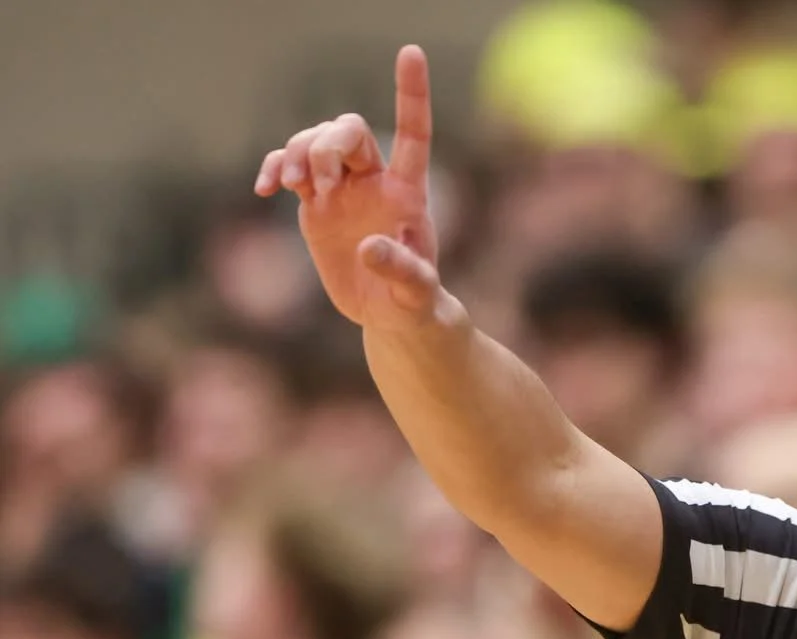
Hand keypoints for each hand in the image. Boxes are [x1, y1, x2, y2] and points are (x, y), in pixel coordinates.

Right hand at [255, 45, 441, 329]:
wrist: (388, 314)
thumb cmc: (414, 302)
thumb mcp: (417, 294)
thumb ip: (403, 270)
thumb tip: (370, 247)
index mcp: (407, 193)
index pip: (412, 133)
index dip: (411, 94)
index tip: (410, 51)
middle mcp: (374, 181)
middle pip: (347, 130)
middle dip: (325, 144)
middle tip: (315, 182)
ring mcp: (342, 189)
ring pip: (314, 142)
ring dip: (296, 153)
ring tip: (288, 185)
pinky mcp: (315, 203)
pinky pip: (289, 166)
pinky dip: (273, 167)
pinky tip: (264, 188)